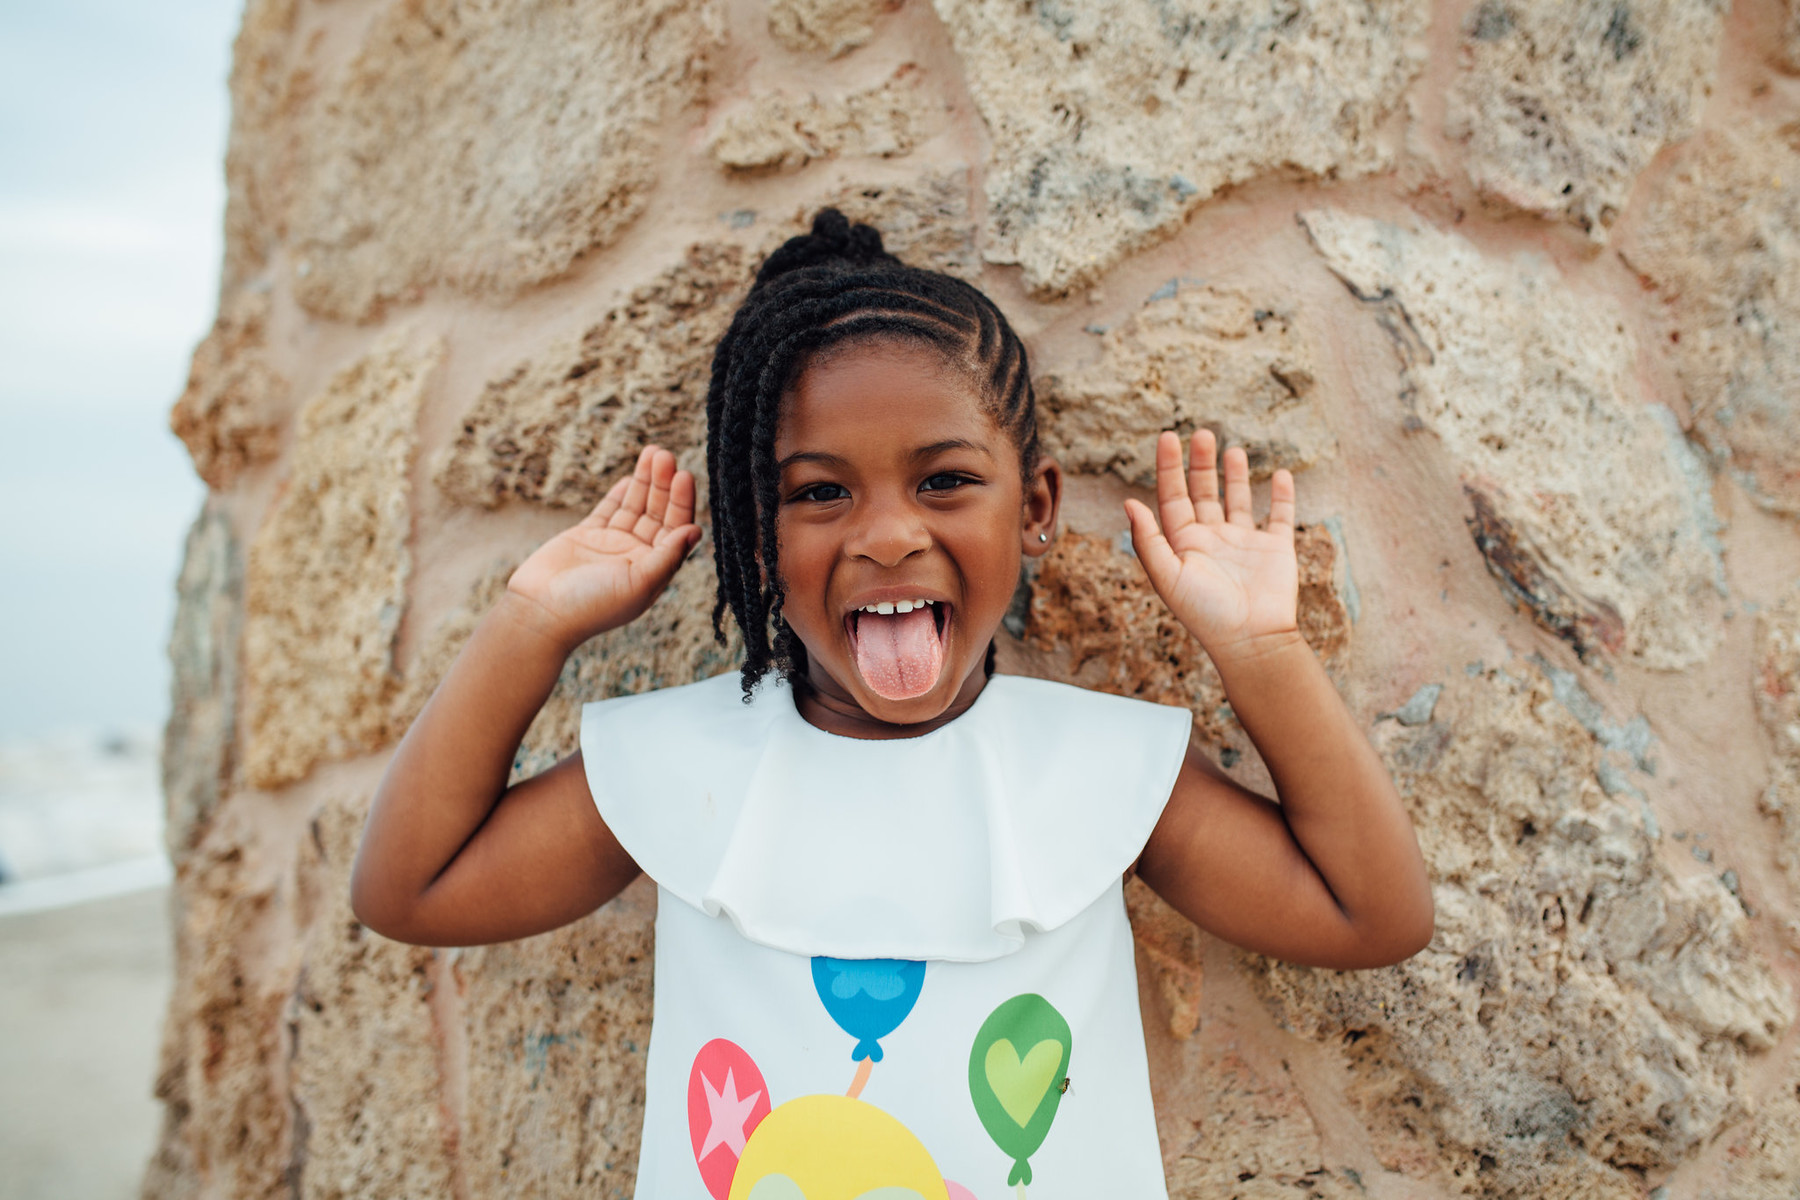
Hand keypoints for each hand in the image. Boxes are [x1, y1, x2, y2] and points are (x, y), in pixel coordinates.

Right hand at [504, 445, 701, 648]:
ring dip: (645, 481)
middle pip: (658, 513)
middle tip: (666, 455)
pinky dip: (620, 493)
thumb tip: (696, 530)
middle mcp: (637, 557)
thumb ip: (667, 557)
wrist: (541, 612)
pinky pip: (609, 510)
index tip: (684, 475)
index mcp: (655, 571)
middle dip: (664, 484)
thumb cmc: (592, 606)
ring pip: (635, 506)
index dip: (682, 502)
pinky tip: (632, 476)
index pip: (676, 529)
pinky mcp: (587, 537)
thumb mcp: (638, 582)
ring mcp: (612, 546)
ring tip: (654, 451)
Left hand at [1123, 430, 1298, 662]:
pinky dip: (1281, 496)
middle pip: (1203, 493)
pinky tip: (1281, 475)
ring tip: (1232, 449)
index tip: (1168, 436)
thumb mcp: (1168, 576)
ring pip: (1238, 500)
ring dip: (1235, 475)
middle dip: (1201, 464)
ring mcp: (1244, 544)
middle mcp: (1212, 540)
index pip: (1173, 497)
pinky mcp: (1275, 550)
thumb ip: (1148, 540)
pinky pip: (1279, 516)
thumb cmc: (1204, 612)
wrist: (1250, 640)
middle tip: (1201, 433)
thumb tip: (1128, 502)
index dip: (1169, 467)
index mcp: (1184, 544)